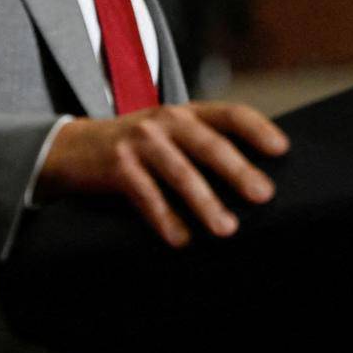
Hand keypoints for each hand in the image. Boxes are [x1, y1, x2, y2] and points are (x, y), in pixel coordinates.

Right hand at [36, 103, 289, 247]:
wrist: (71, 148)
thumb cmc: (135, 149)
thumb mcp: (168, 136)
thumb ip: (202, 146)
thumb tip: (256, 183)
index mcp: (185, 113)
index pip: (229, 113)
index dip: (257, 129)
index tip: (282, 150)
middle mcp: (163, 121)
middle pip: (208, 144)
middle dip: (237, 170)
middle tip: (262, 194)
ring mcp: (138, 141)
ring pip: (179, 172)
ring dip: (205, 202)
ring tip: (226, 228)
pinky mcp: (116, 165)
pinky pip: (145, 195)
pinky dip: (164, 218)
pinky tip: (180, 239)